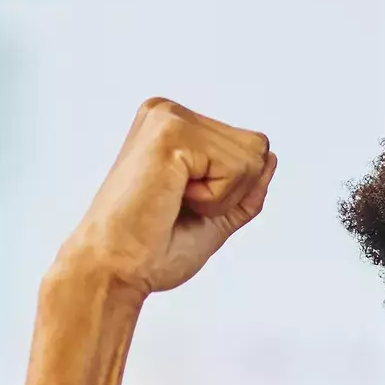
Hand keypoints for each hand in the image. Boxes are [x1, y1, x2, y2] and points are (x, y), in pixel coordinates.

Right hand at [59, 98, 276, 295]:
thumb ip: (244, 187)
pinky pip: (237, 166)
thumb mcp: (215, 216)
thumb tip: (270, 155)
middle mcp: (169, 113)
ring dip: (221, 197)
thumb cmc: (151, 250)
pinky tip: (172, 200)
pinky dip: (214, 198)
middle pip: (256, 146)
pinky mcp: (170, 133)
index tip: (182, 206)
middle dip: (231, 191)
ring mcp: (168, 118)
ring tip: (173, 204)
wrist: (114, 271)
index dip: (232, 191)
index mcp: (174, 127)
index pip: (247, 147)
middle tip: (178, 207)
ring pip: (252, 155)